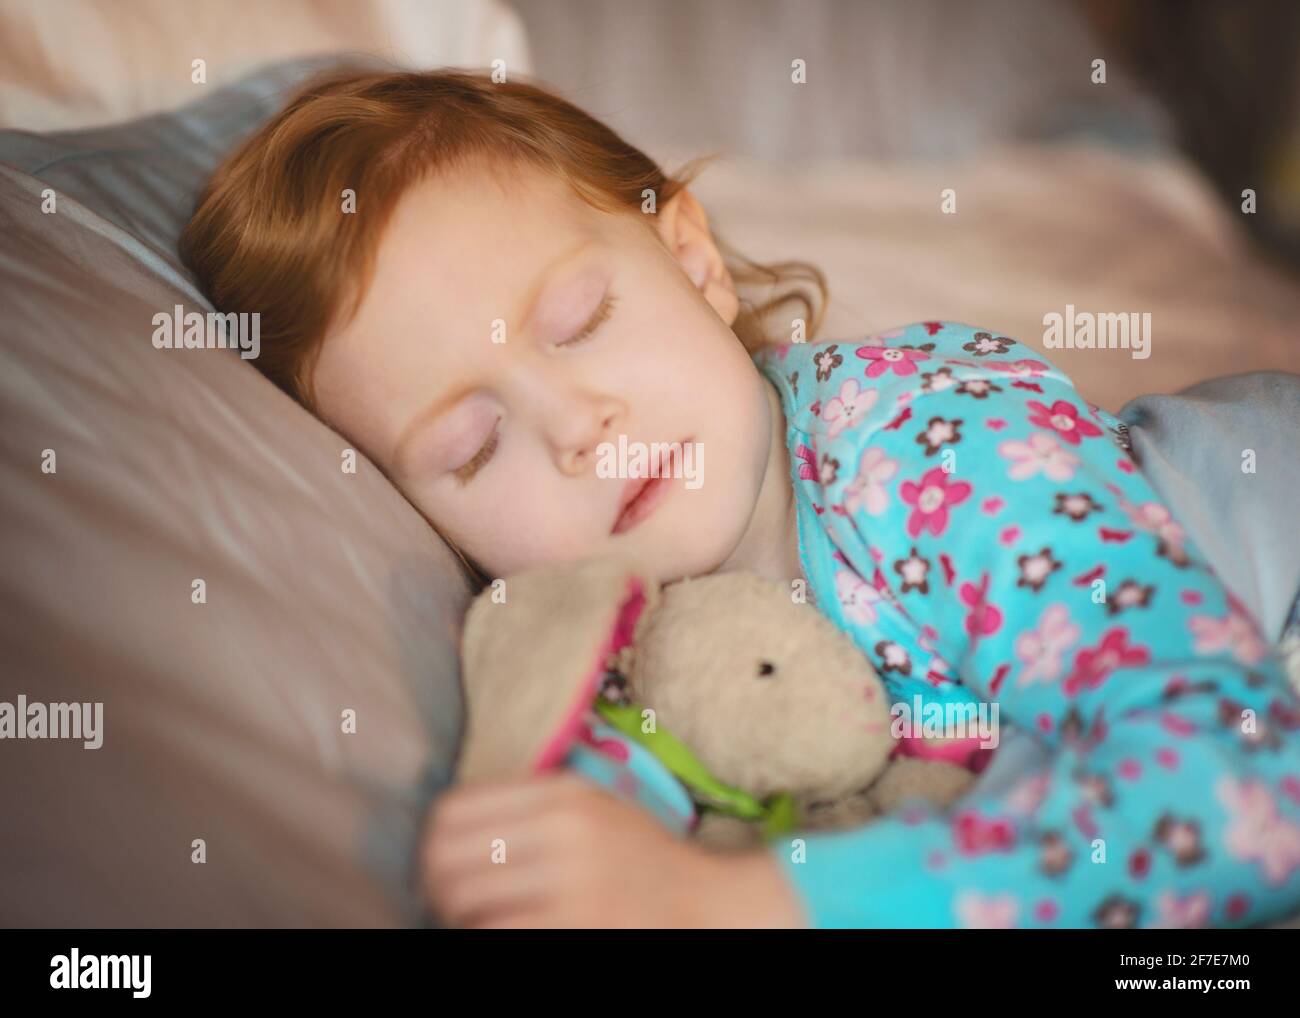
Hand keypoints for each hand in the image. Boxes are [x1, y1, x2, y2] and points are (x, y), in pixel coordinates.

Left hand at [421, 771, 808, 927]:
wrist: (707, 904)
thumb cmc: (641, 859)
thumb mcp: (594, 807)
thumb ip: (532, 804)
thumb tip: (443, 826)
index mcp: (563, 793)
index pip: (453, 810)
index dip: (431, 842)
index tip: (437, 862)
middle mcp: (565, 830)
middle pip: (446, 858)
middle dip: (435, 887)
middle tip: (446, 902)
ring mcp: (572, 883)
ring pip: (465, 903)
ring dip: (459, 919)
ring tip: (474, 921)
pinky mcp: (576, 927)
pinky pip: (495, 934)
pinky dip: (486, 936)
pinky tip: (499, 934)